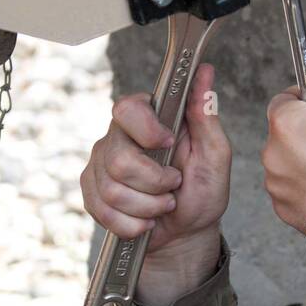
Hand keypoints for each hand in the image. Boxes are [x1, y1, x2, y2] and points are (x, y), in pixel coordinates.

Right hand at [81, 62, 230, 259]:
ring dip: (148, 207)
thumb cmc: (202, 191)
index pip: (127, 109)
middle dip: (155, 183)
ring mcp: (100, 165)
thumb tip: (205, 72)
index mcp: (147, 120)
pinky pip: (103, 211)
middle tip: (174, 186)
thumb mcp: (214, 155)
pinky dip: (132, 224)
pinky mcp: (91, 192)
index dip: (146, 130)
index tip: (170, 144)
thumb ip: (205, 115)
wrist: (186, 233)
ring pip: (112, 190)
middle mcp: (119, 137)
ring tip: (164, 205)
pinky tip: (145, 221)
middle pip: (120, 160)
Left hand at [262, 73, 305, 262]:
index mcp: (288, 122)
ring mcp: (275, 183)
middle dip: (304, 136)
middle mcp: (273, 152)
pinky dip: (304, 189)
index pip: (282, 100)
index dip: (303, 104)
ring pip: (285, 163)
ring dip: (302, 163)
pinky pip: (289, 190)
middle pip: (283, 134)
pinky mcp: (281, 208)